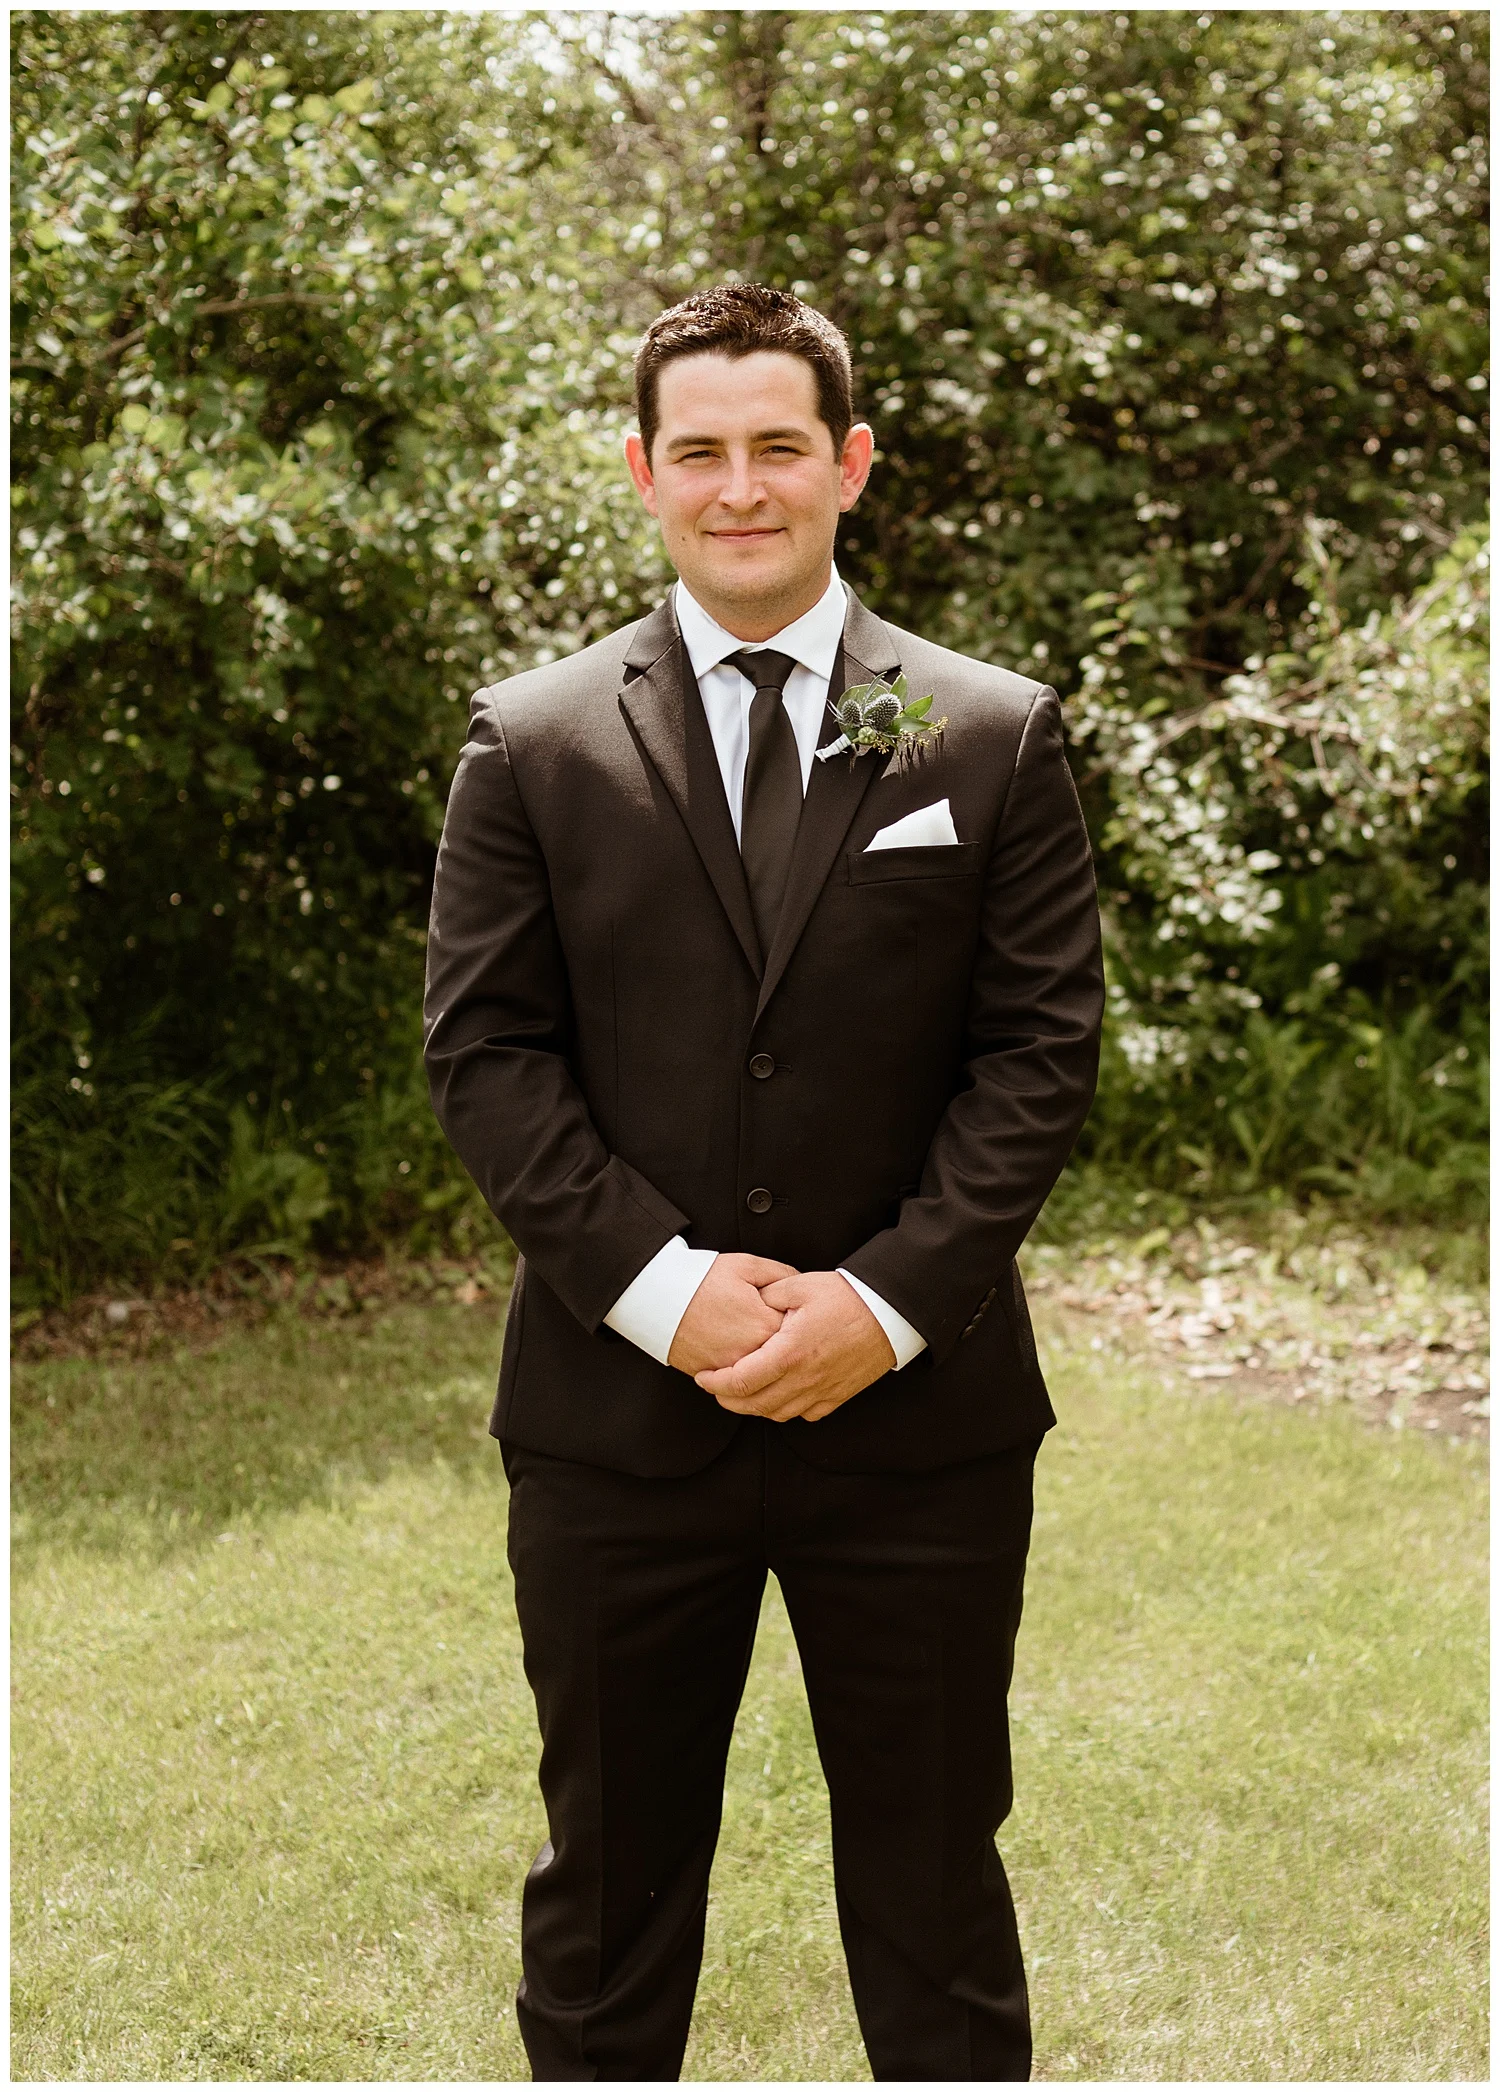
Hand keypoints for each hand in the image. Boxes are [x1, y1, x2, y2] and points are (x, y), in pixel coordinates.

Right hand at [667, 1252, 797, 1376]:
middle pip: (784, 1353)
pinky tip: (742, 1350)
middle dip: (786, 1341)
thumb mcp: (747, 1265)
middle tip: (778, 1326)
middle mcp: (751, 1353)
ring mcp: (732, 1368)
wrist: (659, 1296)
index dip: (799, 1318)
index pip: (800, 1330)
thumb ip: (783, 1276)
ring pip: (764, 1371)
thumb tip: (802, 1287)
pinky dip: (745, 1368)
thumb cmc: (700, 1279)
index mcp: (764, 1325)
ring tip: (757, 1337)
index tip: (795, 1311)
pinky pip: (740, 1379)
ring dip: (767, 1358)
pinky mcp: (714, 1376)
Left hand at [694, 1270, 895, 1422]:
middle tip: (715, 1388)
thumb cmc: (847, 1297)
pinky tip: (779, 1396)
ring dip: (754, 1407)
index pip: (741, 1380)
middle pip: (754, 1405)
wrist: (890, 1313)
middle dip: (728, 1400)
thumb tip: (749, 1303)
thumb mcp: (799, 1286)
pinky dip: (785, 1410)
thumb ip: (767, 1295)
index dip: (715, 1383)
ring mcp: (823, 1390)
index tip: (703, 1377)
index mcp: (789, 1352)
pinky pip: (805, 1414)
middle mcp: (804, 1379)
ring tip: (742, 1393)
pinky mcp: (839, 1395)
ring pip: (778, 1414)